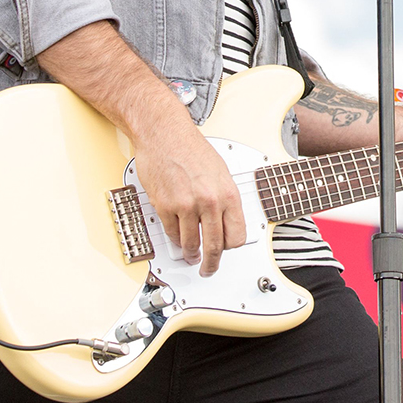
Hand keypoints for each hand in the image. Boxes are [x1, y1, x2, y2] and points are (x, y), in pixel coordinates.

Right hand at [133, 125, 245, 275]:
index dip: (231, 248)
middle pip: (215, 246)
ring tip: (191, 257)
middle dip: (211, 263)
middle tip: (208, 269)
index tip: (226, 252)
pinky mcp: (165, 206)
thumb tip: (225, 224)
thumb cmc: (191, 149)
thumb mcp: (220, 172)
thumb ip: (224, 200)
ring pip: (191, 244)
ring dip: (191, 255)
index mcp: (228, 193)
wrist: (165, 133)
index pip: (236, 236)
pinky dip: (175, 239)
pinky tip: (177, 239)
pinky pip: (172, 234)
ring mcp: (186, 205)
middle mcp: (210, 200)